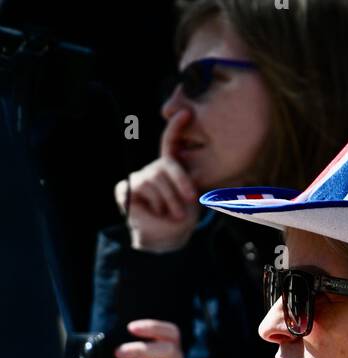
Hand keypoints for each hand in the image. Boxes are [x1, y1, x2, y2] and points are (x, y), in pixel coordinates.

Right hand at [115, 109, 199, 252]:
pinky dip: (156, 202)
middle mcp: (154, 169)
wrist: (165, 241)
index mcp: (170, 169)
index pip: (170, 142)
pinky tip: (155, 211)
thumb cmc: (180, 220)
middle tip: (189, 202)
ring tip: (172, 213)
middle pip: (167, 164)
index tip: (185, 113)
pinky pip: (144, 186)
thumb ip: (192, 181)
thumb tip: (206, 165)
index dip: (176, 127)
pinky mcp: (127, 188)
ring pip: (156, 177)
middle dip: (180, 183)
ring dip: (169, 199)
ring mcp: (140, 177)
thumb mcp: (191, 199)